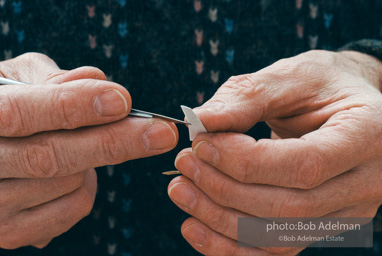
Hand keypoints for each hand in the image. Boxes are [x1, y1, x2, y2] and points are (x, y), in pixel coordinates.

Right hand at [0, 53, 177, 248]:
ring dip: (94, 160)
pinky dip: (88, 187)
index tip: (122, 100)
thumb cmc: (8, 106)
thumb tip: (100, 81)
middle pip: (52, 157)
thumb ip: (53, 78)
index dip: (74, 105)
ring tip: (84, 143)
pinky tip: (77, 172)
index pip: (21, 112)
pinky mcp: (13, 232)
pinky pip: (74, 209)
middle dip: (115, 142)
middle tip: (163, 133)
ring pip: (70, 183)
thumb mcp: (17, 79)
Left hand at [168, 50, 381, 254]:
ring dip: (219, 219)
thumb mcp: (291, 77)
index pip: (304, 165)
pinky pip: (275, 249)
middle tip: (184, 164)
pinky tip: (196, 228)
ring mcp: (347, 212)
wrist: (346, 108)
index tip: (201, 144)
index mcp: (367, 136)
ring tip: (181, 190)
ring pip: (277, 236)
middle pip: (288, 207)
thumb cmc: (322, 85)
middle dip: (224, 189)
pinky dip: (231, 246)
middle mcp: (366, 182)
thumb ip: (248, 97)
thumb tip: (200, 121)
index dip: (244, 161)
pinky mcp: (321, 225)